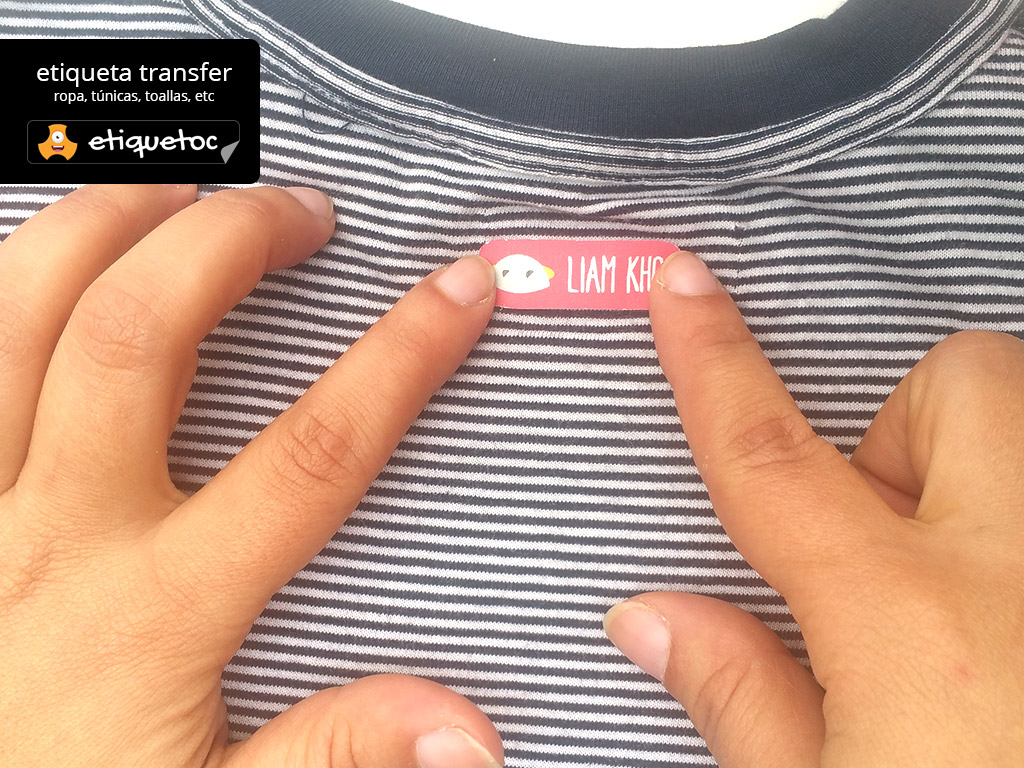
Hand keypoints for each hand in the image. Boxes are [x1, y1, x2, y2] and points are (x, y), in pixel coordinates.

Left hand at [0, 184, 503, 767]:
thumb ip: (337, 756)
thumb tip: (471, 735)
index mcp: (151, 608)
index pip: (310, 453)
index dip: (397, 358)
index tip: (458, 289)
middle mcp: (54, 532)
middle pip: (145, 335)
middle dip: (231, 242)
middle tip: (297, 210)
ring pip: (17, 316)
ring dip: (100, 227)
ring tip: (172, 188)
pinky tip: (42, 263)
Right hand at [604, 251, 1023, 766]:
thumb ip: (742, 701)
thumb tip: (649, 618)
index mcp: (912, 625)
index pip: (772, 458)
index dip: (712, 360)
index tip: (682, 284)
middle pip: (964, 385)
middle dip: (905, 428)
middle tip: (884, 539)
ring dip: (982, 475)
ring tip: (968, 590)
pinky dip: (1018, 537)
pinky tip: (1010, 629)